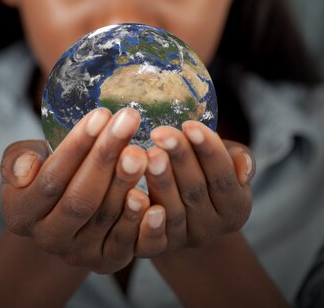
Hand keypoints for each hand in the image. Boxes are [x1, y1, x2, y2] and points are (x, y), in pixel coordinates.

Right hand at [1, 108, 154, 273]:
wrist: (65, 205)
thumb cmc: (46, 168)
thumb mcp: (24, 158)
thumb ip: (17, 160)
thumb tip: (26, 168)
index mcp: (21, 213)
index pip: (51, 179)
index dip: (77, 147)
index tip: (101, 114)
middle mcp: (48, 238)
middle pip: (80, 199)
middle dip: (106, 157)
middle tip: (128, 121)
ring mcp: (78, 254)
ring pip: (104, 218)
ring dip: (125, 182)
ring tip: (141, 151)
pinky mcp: (107, 262)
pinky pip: (125, 244)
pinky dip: (139, 222)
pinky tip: (153, 198)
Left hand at [134, 121, 253, 256]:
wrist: (180, 207)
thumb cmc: (203, 170)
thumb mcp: (226, 161)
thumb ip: (238, 159)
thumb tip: (241, 162)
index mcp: (235, 208)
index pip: (223, 177)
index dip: (208, 150)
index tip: (190, 124)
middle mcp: (212, 229)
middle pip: (196, 190)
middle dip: (178, 158)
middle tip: (160, 133)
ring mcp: (184, 240)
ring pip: (172, 211)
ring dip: (160, 181)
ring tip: (146, 154)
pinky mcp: (158, 249)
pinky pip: (152, 240)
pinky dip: (144, 221)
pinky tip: (133, 195)